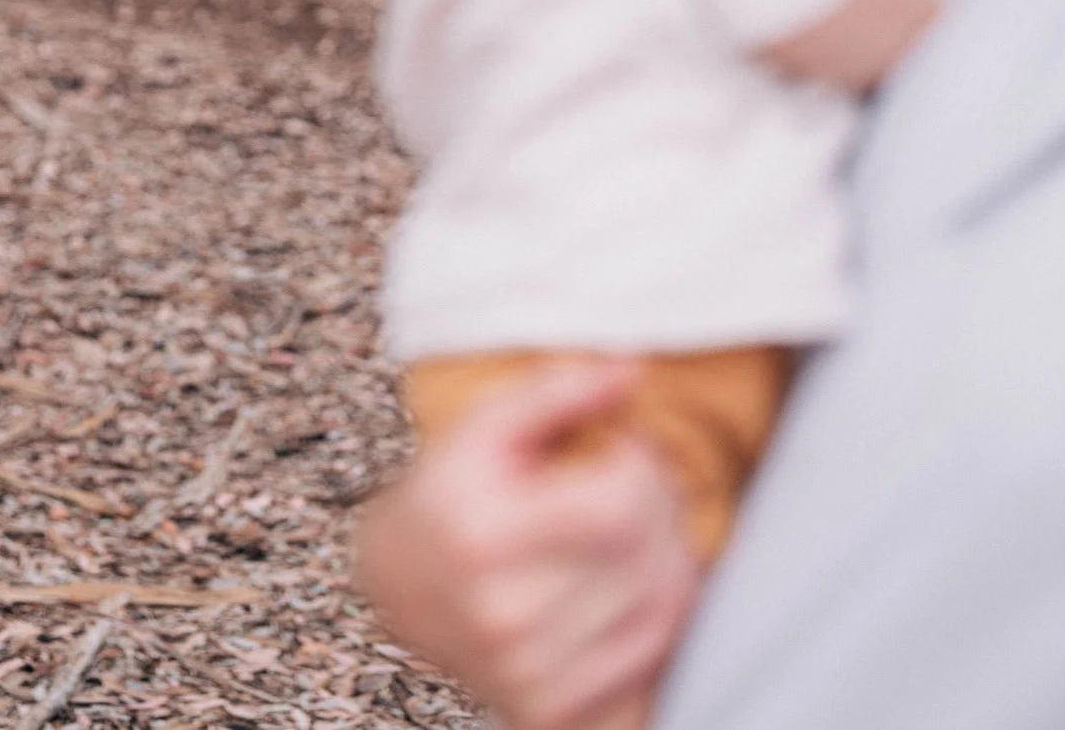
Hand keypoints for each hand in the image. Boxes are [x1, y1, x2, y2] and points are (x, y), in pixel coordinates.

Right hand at [356, 363, 701, 729]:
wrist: (398, 584)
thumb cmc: (446, 495)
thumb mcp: (483, 428)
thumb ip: (556, 393)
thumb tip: (632, 368)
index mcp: (482, 538)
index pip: (621, 507)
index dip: (639, 468)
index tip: (619, 453)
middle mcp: (504, 615)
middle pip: (649, 559)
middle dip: (658, 511)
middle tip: (629, 491)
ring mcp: (528, 672)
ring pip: (663, 613)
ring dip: (666, 564)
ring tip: (627, 538)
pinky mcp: (548, 711)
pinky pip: (651, 667)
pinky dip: (658, 626)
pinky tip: (628, 590)